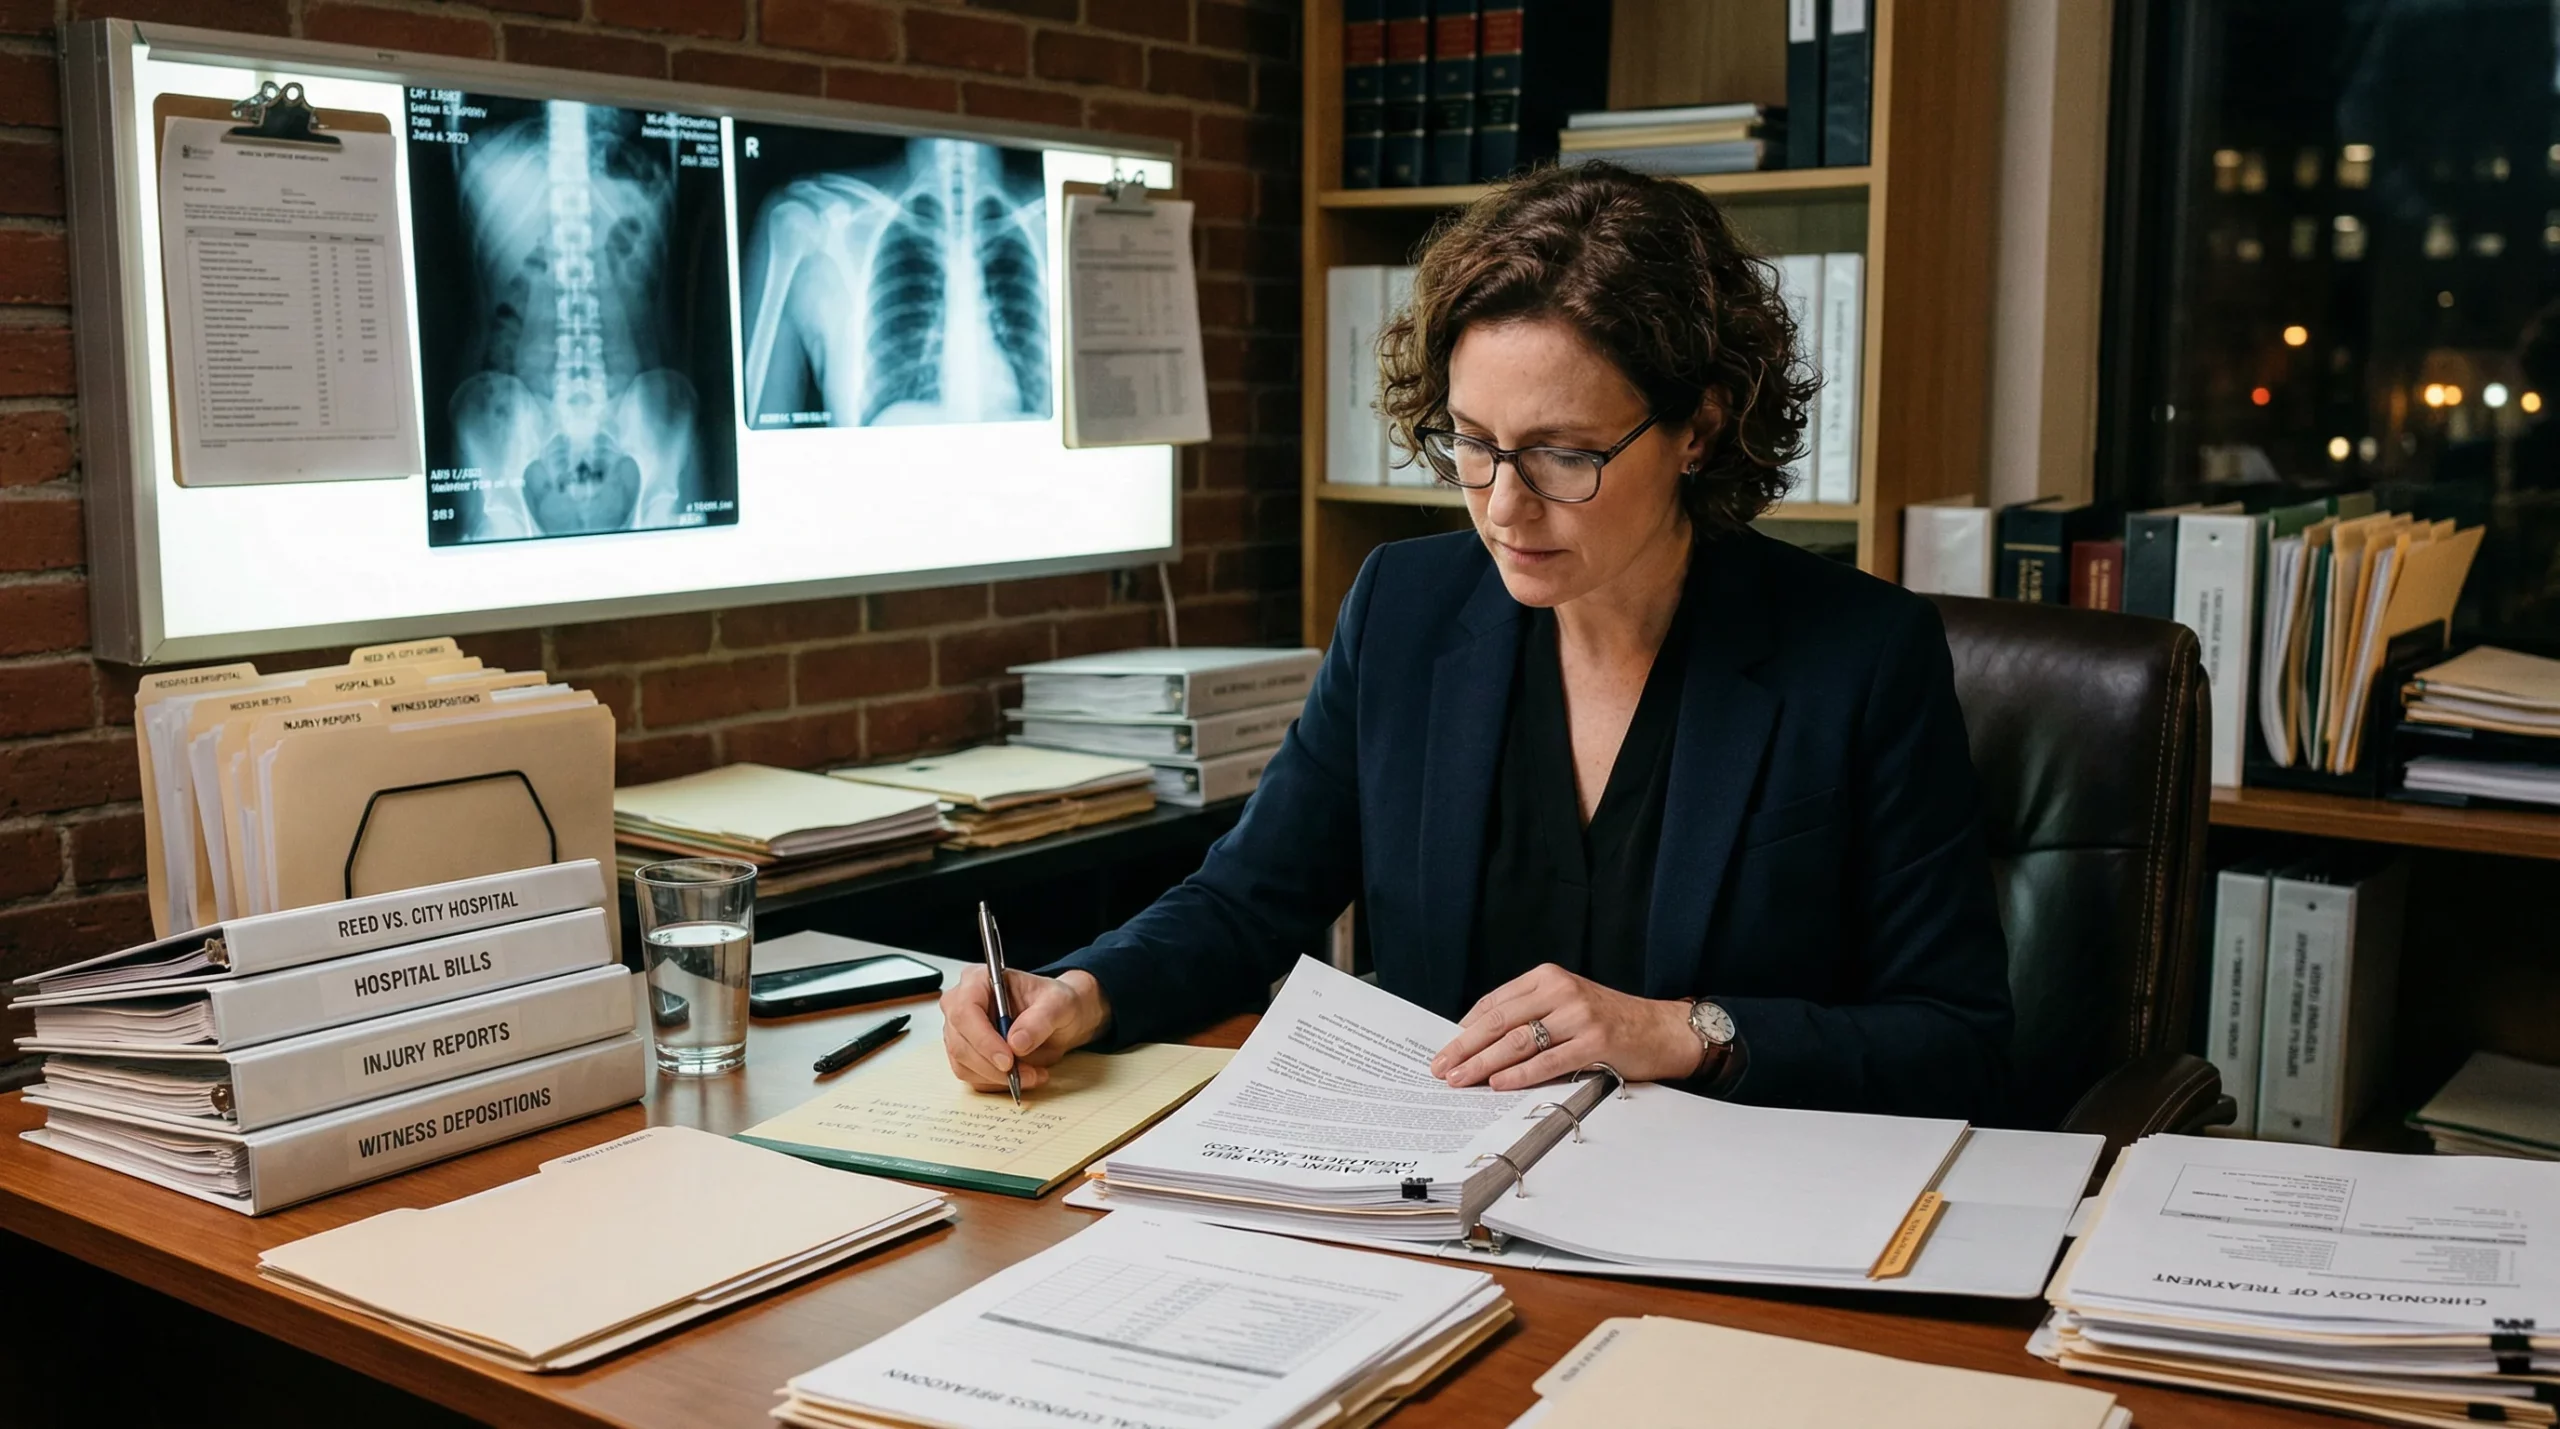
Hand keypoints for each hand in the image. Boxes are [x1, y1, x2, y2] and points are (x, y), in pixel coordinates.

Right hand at [941, 966, 1110, 1092]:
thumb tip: (1016, 1043)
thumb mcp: (1059, 1004)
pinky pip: (972, 1077)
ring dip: (998, 1078)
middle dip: (993, 1065)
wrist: (1058, 1021)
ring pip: (964, 1064)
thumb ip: (1040, 1019)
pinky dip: (997, 1083)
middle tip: (1026, 1074)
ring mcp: (960, 1031)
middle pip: (960, 1042)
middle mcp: (961, 1004)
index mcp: (978, 980)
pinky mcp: (965, 1055)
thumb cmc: (1054, 1003)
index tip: (1008, 1059)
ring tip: (1032, 1075)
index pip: (965, 1010)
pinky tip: (1022, 1077)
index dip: (983, 1039)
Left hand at [1427, 963, 1704, 1090]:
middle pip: (1500, 1021)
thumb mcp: (1565, 1004)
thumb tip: (1479, 1043)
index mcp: (1548, 977)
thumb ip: (1529, 1015)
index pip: (1494, 1003)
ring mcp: (1579, 1015)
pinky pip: (1548, 1061)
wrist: (1662, 1030)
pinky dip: (1519, 1074)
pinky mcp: (1595, 1042)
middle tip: (1441, 1068)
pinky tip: (1499, 1083)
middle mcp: (1561, 990)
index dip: (1464, 1029)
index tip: (1444, 1050)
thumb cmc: (1609, 1021)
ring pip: (1518, 1041)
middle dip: (1465, 1048)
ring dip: (1484, 1063)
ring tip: (1460, 1080)